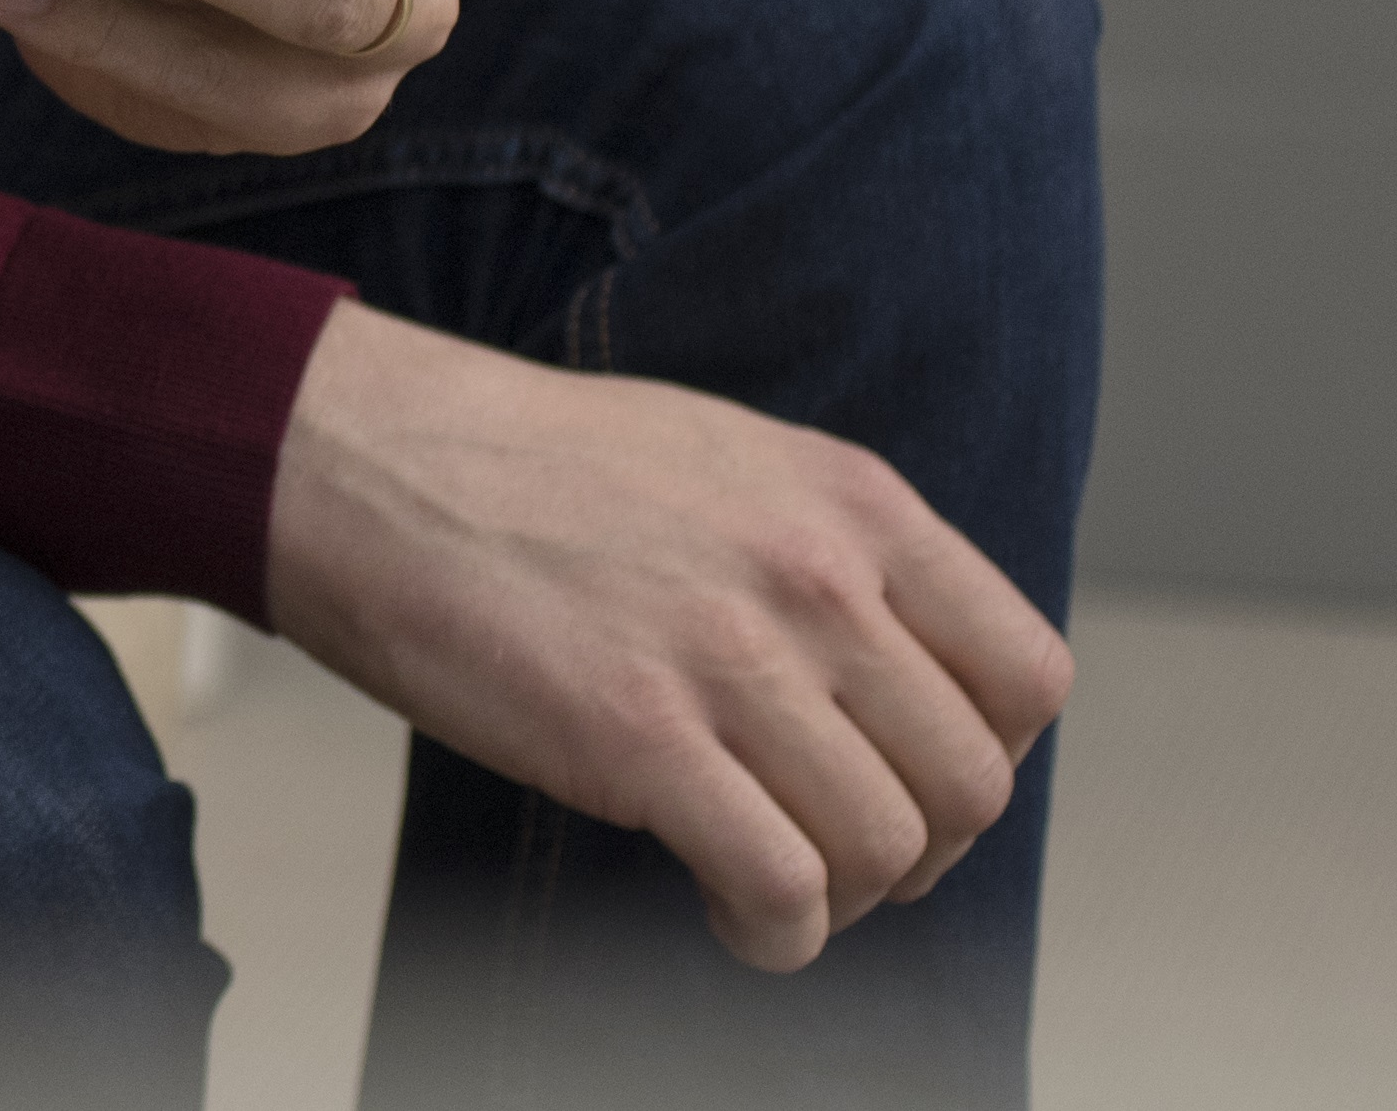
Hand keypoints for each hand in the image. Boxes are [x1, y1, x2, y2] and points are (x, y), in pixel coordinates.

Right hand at [264, 303, 1069, 968]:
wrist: (367, 461)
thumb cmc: (528, 470)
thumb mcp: (731, 463)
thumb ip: (835, 556)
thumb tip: (906, 683)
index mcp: (851, 502)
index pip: (1029, 678)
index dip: (980, 756)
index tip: (903, 775)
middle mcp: (816, 576)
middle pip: (969, 786)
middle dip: (914, 851)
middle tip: (830, 848)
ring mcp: (730, 658)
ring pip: (888, 852)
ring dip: (839, 899)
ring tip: (763, 877)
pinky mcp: (639, 739)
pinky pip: (784, 890)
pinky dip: (774, 934)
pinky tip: (722, 907)